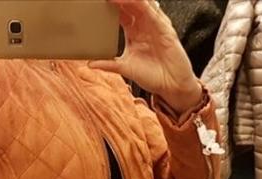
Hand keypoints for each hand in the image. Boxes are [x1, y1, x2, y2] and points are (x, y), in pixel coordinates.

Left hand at [88, 0, 202, 113]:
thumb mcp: (125, 68)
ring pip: (142, 4)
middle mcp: (144, 25)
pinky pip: (153, 12)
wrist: (171, 86)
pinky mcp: (165, 29)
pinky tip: (130, 1)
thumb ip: (109, 64)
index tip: (96, 2)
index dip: (110, 5)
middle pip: (130, 4)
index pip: (121, 12)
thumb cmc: (152, 76)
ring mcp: (155, 25)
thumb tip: (89, 64)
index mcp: (134, 32)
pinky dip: (142, 5)